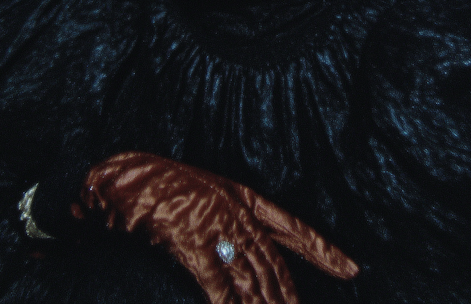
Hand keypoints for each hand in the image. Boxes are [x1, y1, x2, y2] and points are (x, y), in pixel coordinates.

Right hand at [78, 152, 357, 303]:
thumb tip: (241, 255)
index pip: (290, 226)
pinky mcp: (191, 241)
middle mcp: (232, 211)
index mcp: (238, 196)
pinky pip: (219, 284)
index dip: (322, 249)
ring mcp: (213, 226)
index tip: (352, 268)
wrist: (118, 179)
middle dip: (289, 299)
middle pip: (273, 265)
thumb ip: (224, 221)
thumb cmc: (156, 185)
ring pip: (252, 279)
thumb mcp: (199, 194)